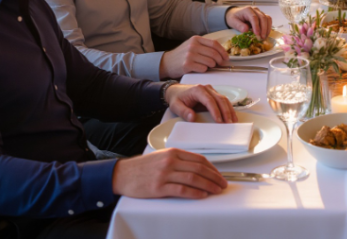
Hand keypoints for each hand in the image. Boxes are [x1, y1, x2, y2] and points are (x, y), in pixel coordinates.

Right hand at [112, 148, 227, 199]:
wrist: (123, 174)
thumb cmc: (143, 167)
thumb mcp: (162, 157)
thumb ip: (178, 160)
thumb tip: (197, 168)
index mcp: (174, 152)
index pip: (199, 159)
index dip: (212, 168)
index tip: (220, 175)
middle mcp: (171, 161)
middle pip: (199, 168)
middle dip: (214, 177)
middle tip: (223, 184)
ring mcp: (165, 174)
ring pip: (193, 178)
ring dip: (208, 185)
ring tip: (216, 191)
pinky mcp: (159, 187)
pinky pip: (181, 190)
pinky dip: (194, 192)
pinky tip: (202, 195)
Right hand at [159, 35, 229, 77]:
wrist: (167, 63)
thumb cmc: (182, 55)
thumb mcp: (192, 46)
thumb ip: (204, 46)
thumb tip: (221, 53)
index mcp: (196, 39)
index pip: (214, 44)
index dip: (223, 51)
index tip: (226, 57)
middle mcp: (193, 45)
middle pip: (213, 53)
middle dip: (220, 60)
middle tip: (221, 64)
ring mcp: (189, 55)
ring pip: (209, 61)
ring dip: (212, 66)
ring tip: (210, 67)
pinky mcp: (186, 65)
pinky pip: (203, 68)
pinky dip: (205, 70)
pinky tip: (201, 69)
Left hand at [165, 83, 236, 123]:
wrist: (176, 91)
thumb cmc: (176, 98)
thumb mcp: (176, 106)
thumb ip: (184, 112)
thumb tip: (193, 118)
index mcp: (198, 90)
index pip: (209, 101)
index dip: (215, 111)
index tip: (219, 121)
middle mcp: (206, 88)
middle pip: (220, 99)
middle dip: (226, 111)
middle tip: (229, 123)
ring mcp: (211, 90)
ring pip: (223, 99)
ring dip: (229, 110)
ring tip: (233, 121)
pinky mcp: (213, 94)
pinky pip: (222, 100)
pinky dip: (228, 108)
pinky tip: (231, 116)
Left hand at [226, 5, 271, 39]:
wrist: (235, 14)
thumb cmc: (234, 18)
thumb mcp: (233, 22)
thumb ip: (239, 25)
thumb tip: (246, 30)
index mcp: (247, 10)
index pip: (254, 17)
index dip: (256, 26)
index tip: (257, 34)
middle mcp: (255, 10)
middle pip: (262, 17)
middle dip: (263, 28)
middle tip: (262, 38)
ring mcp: (259, 12)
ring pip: (267, 18)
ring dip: (267, 28)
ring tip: (264, 37)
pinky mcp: (262, 16)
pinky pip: (268, 20)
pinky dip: (268, 27)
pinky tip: (266, 34)